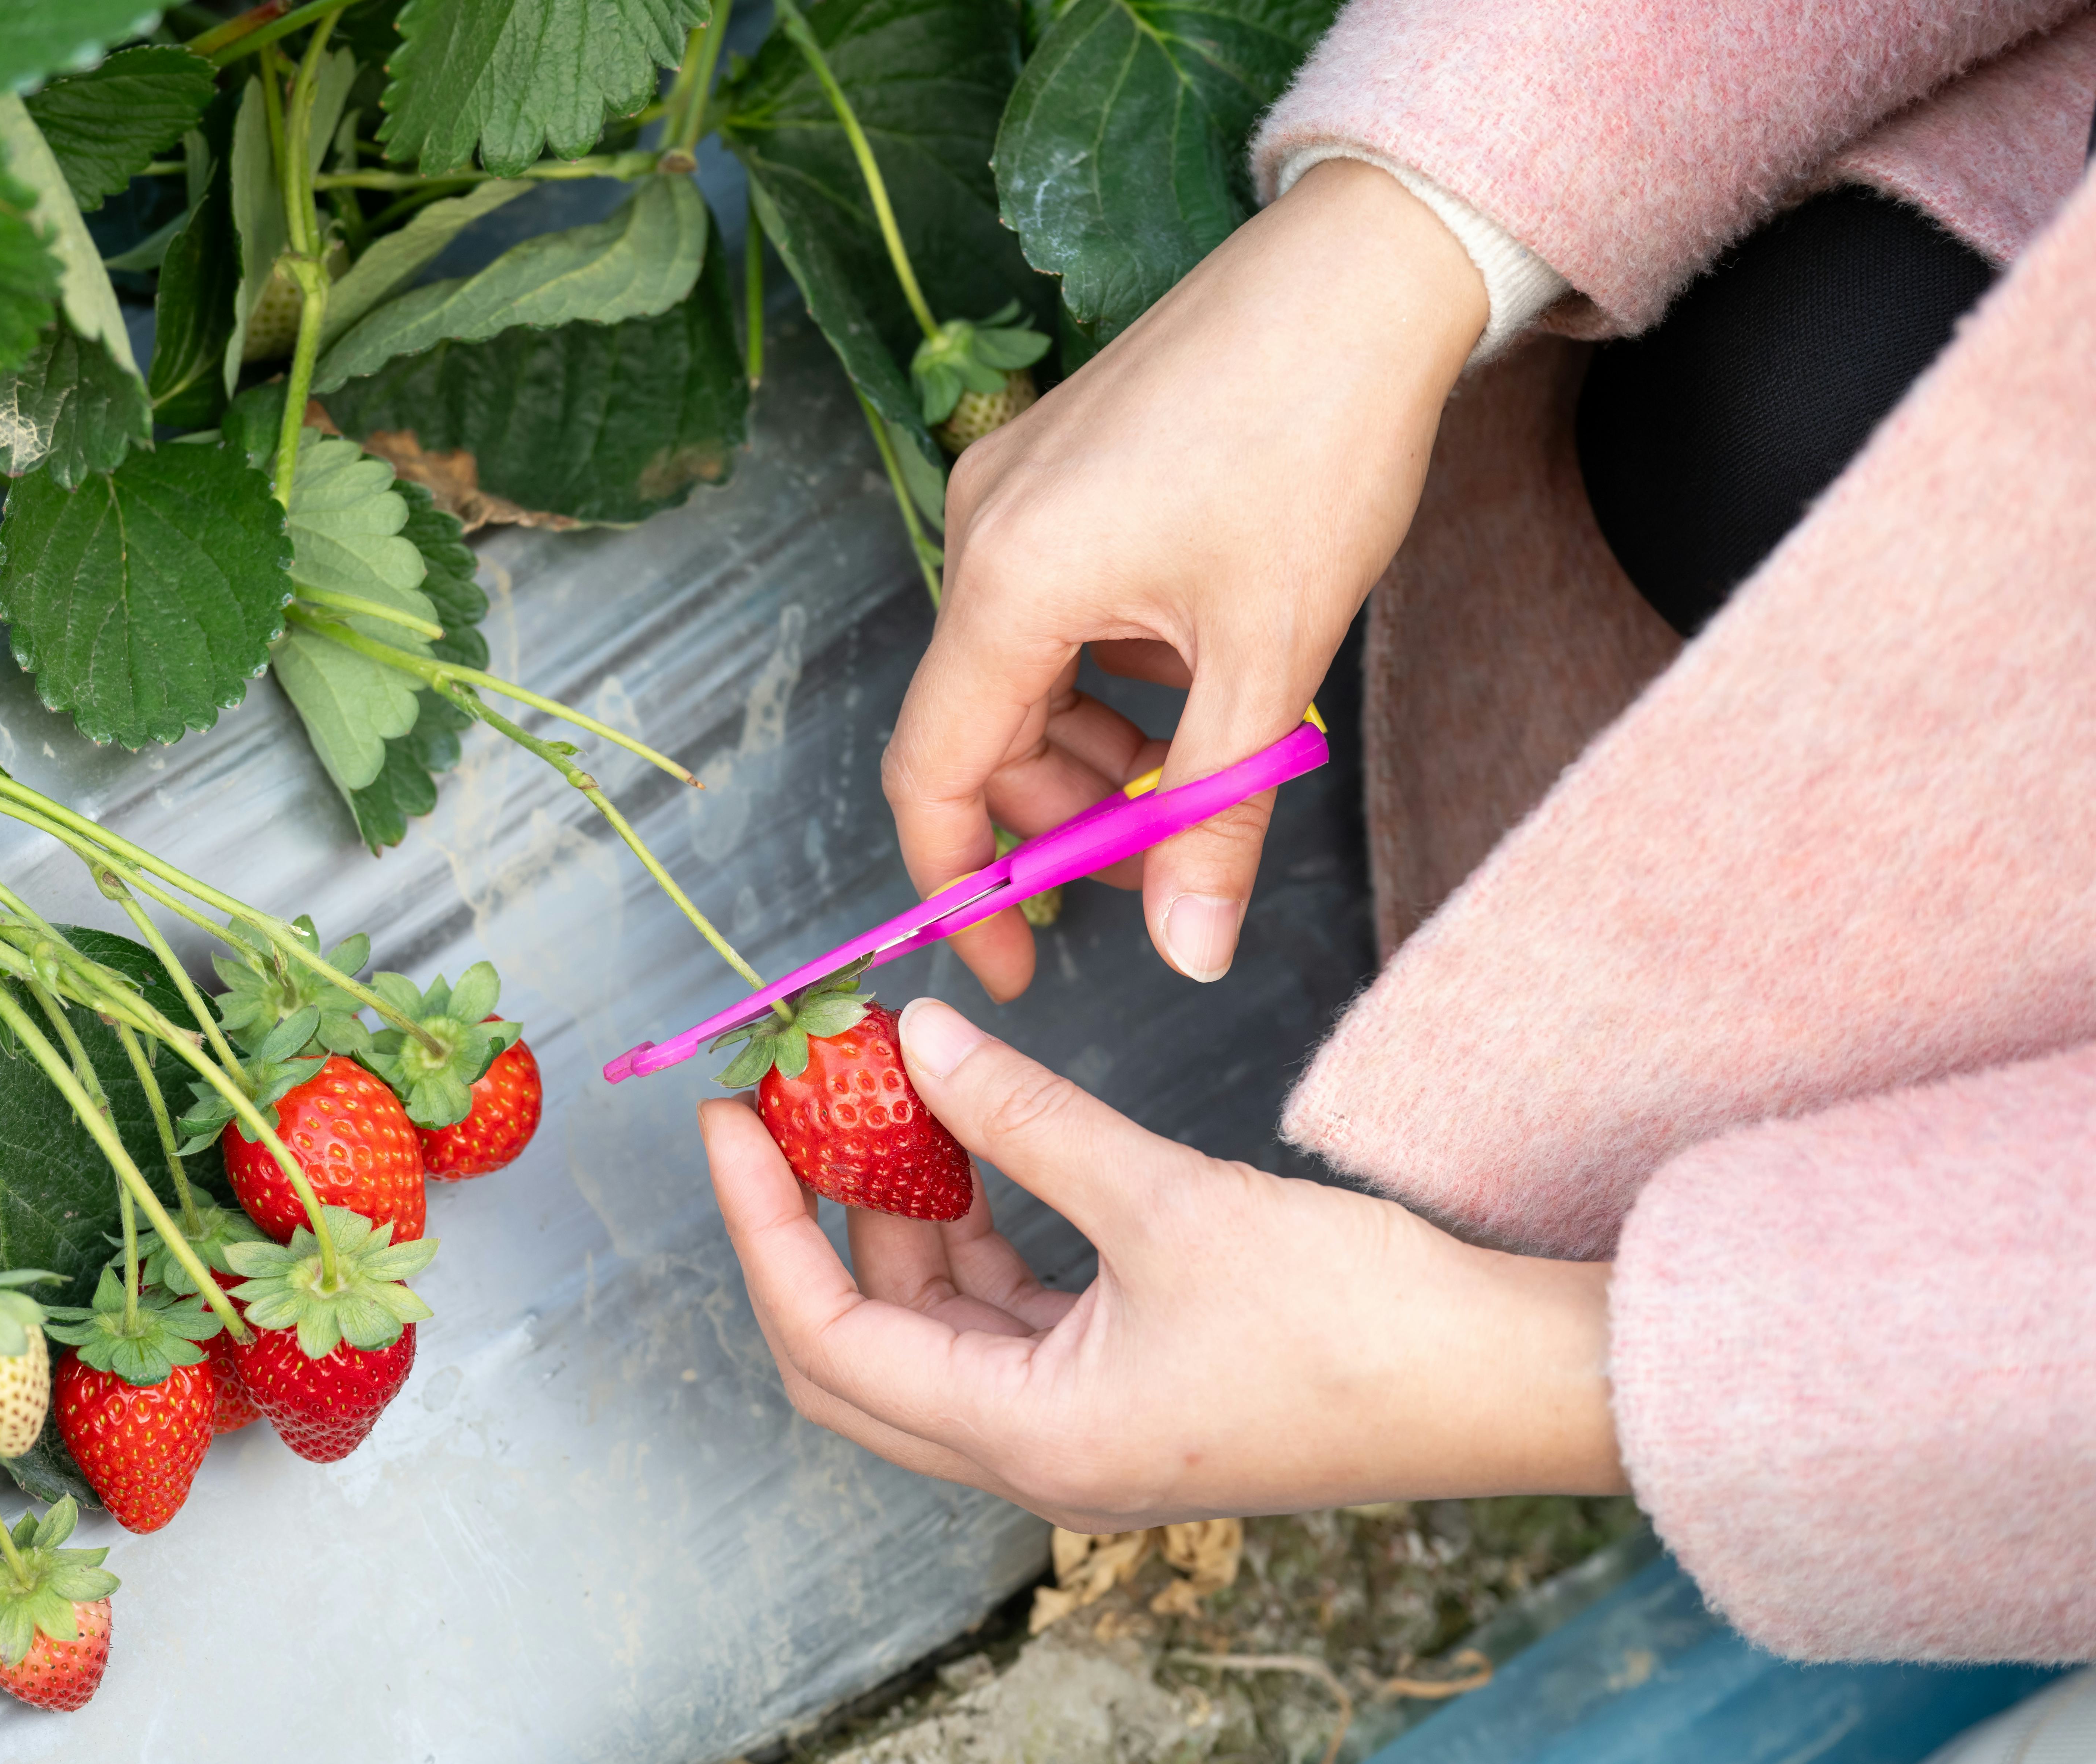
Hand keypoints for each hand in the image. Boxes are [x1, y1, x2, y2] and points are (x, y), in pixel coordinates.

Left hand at [699, 1000, 1624, 1526]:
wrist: (1503, 1384)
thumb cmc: (1353, 1318)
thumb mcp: (1167, 1202)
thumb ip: (1025, 1120)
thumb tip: (913, 1041)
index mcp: (1028, 1440)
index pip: (828, 1337)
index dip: (762, 1227)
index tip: (727, 1125)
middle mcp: (1036, 1459)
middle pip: (857, 1354)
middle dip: (810, 1230)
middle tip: (783, 1117)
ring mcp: (1082, 1433)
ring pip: (933, 1331)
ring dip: (898, 1223)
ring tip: (883, 1103)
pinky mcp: (1127, 1395)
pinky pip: (1006, 1319)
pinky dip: (973, 1238)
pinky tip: (969, 1149)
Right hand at [885, 159, 1489, 998]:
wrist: (1360, 272)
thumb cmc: (1316, 435)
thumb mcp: (1271, 656)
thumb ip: (1211, 816)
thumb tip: (1189, 951)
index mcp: (1009, 584)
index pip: (934, 776)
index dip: (961, 886)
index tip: (1009, 962)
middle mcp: (981, 534)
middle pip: (979, 728)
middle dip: (1054, 817)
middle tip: (1148, 867)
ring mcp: (1011, 494)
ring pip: (1020, 673)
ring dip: (1090, 746)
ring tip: (1189, 774)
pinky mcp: (1053, 471)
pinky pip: (1049, 608)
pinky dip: (1105, 671)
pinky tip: (1189, 676)